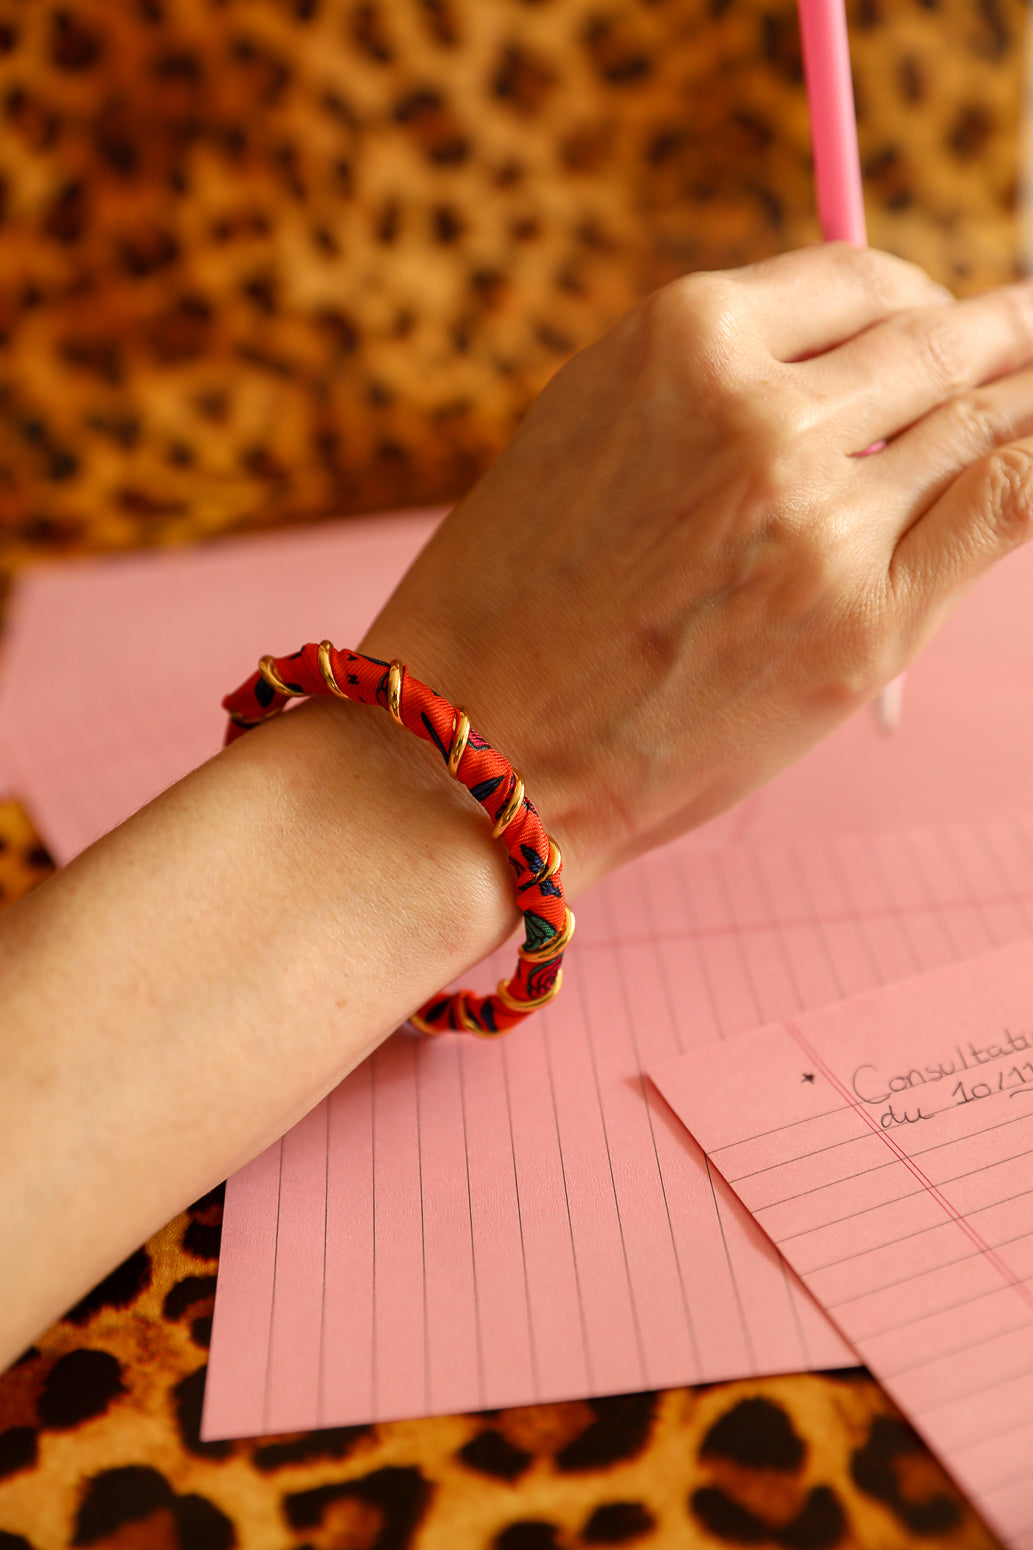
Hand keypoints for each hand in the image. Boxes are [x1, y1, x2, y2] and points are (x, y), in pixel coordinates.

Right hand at [363, 244, 1032, 895]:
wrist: (480, 744)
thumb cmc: (511, 599)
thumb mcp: (589, 430)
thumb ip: (711, 383)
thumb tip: (834, 361)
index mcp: (685, 341)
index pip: (853, 280)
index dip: (909, 293)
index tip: (931, 313)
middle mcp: (766, 415)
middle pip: (931, 344)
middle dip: (997, 330)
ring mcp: (825, 522)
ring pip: (978, 424)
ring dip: (1023, 397)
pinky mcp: (865, 625)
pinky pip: (996, 512)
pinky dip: (1032, 472)